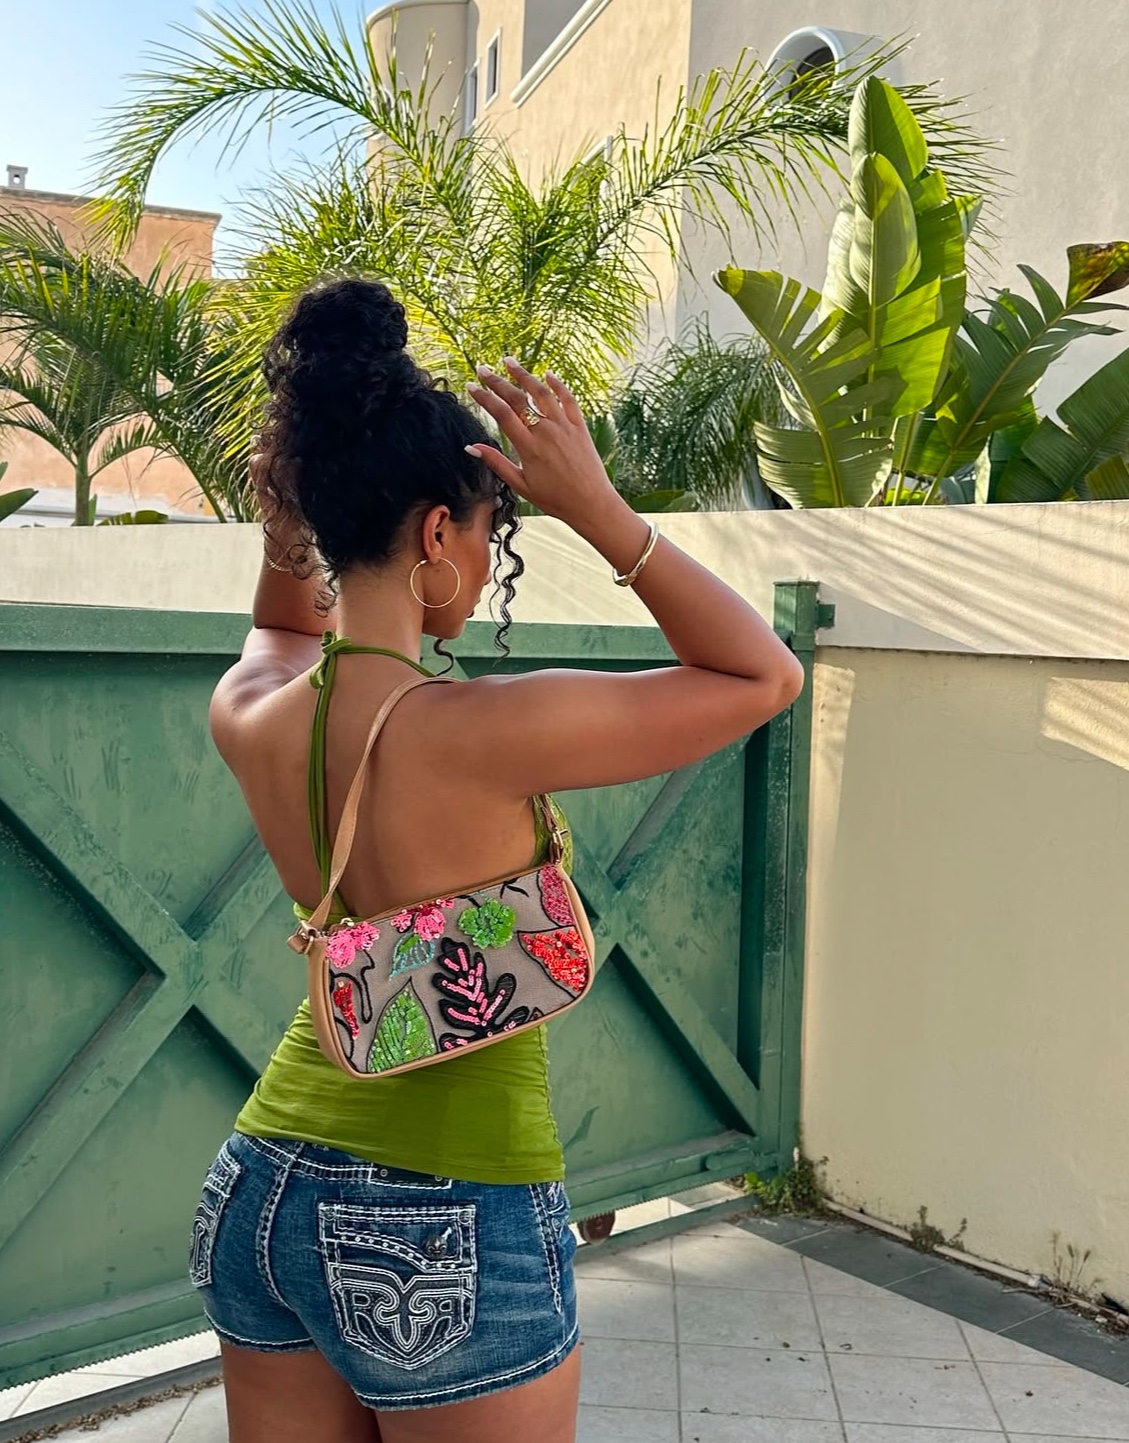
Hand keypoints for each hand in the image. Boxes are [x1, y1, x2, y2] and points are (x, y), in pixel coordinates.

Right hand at [466, 360, 619, 532]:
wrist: (591, 503)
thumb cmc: (554, 499)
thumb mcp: (520, 485)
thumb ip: (496, 462)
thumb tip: (470, 448)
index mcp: (528, 447)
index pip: (501, 414)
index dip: (484, 397)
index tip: (471, 386)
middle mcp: (546, 432)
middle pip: (517, 398)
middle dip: (497, 381)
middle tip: (483, 369)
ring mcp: (564, 426)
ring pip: (541, 392)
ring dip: (524, 375)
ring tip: (509, 361)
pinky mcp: (579, 426)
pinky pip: (568, 399)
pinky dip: (557, 384)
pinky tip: (547, 374)